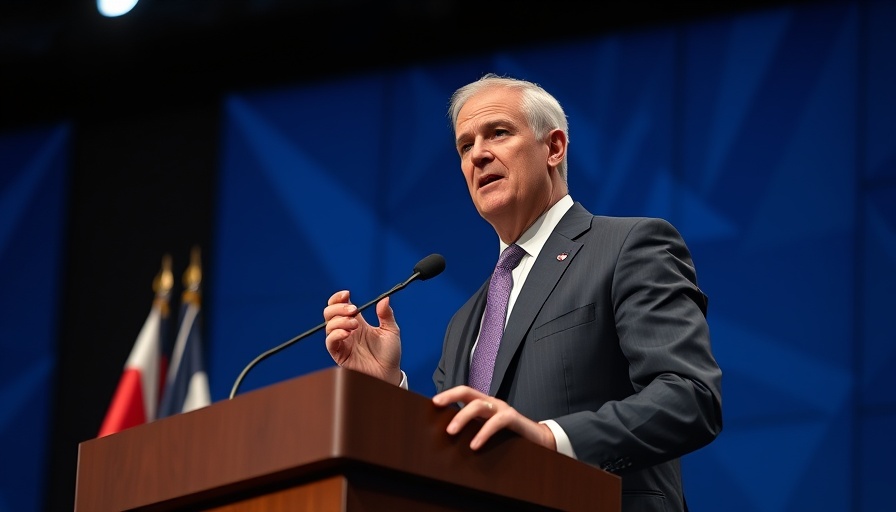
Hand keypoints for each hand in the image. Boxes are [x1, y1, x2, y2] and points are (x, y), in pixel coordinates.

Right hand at [323, 290, 401, 384]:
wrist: (388, 373)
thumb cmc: (390, 354)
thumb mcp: (391, 331)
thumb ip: (386, 315)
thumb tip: (385, 298)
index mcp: (357, 322)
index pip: (340, 305)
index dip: (339, 298)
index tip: (347, 294)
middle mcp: (347, 330)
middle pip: (330, 312)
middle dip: (338, 307)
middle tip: (353, 311)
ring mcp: (342, 342)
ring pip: (328, 325)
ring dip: (340, 321)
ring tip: (355, 325)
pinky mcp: (339, 354)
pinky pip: (330, 342)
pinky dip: (336, 334)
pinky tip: (347, 333)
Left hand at [432, 385, 555, 451]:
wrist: (541, 441)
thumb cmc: (511, 437)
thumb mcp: (488, 432)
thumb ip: (474, 430)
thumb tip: (449, 439)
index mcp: (485, 405)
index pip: (463, 393)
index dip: (448, 394)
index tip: (433, 401)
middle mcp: (492, 403)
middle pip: (468, 392)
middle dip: (450, 396)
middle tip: (437, 405)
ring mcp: (502, 408)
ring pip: (478, 405)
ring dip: (462, 417)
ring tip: (450, 432)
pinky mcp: (513, 418)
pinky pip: (495, 422)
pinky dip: (483, 433)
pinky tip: (475, 445)